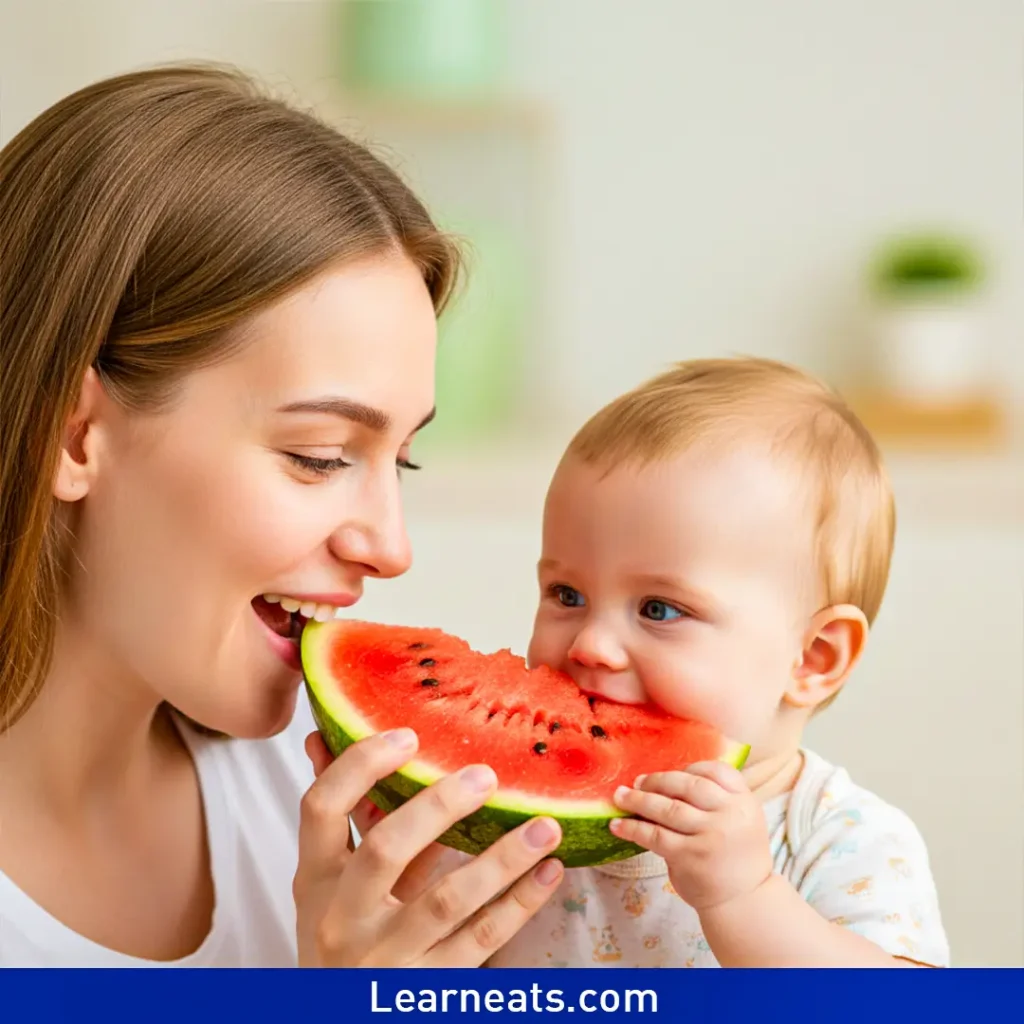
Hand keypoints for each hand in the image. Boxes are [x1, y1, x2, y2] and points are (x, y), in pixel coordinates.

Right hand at [293, 727, 564, 966]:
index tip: (408, 736)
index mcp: (316, 879)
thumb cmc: (346, 939)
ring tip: (545, 825)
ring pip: (447, 899)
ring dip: (502, 858)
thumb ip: (347, 818)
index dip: (360, 766)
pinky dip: (520, 904)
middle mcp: (344, 918)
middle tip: (486, 776)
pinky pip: (482, 941)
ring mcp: (385, 957)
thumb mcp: (334, 884)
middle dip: (438, 806)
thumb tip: (325, 738)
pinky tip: (549, 873)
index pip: (321, 807)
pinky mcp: (427, 989)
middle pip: (386, 848)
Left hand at [610, 761, 771, 912]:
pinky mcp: (689, 856)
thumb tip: (667, 780)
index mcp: (744, 802)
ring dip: (638, 800)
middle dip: (658, 781)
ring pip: (667, 808)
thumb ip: (715, 800)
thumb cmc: (734, 857)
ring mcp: (709, 835)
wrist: (744, 902)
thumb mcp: (740, 821)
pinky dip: (633, 828)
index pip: (717, 771)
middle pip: (687, 785)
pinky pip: (655, 836)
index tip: (671, 771)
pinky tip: (617, 826)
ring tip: (620, 797)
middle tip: (638, 782)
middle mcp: (730, 815)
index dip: (691, 767)